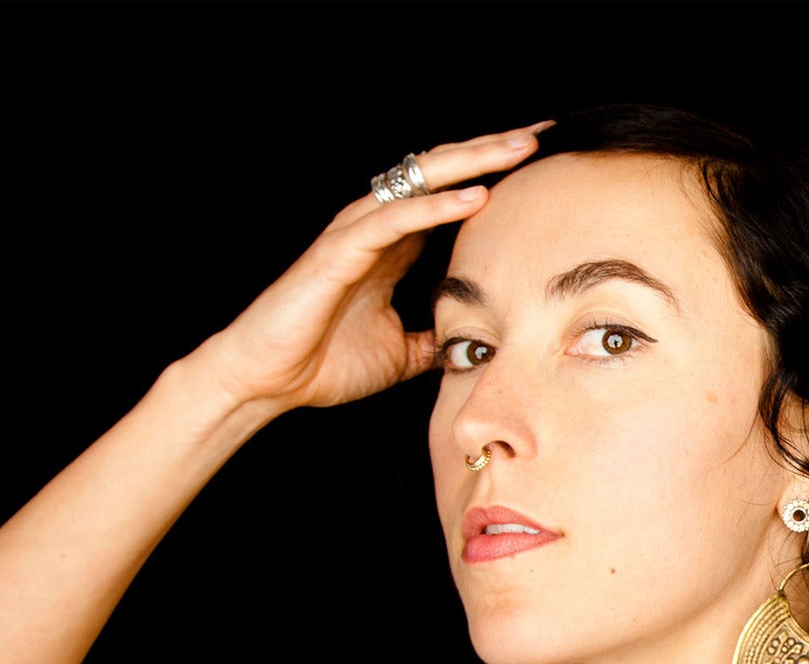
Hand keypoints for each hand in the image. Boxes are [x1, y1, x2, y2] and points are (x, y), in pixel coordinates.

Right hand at [176, 122, 547, 415]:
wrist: (268, 382)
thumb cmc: (324, 362)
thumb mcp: (401, 352)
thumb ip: (432, 338)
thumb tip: (468, 344)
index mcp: (393, 248)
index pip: (449, 198)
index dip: (492, 178)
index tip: (540, 165)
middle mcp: (376, 230)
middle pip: (440, 176)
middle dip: (491, 153)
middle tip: (540, 136)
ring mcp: (356, 236)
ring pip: (420, 184)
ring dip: (471, 164)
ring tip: (517, 149)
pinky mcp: (338, 254)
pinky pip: (393, 221)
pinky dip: (435, 207)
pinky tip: (473, 196)